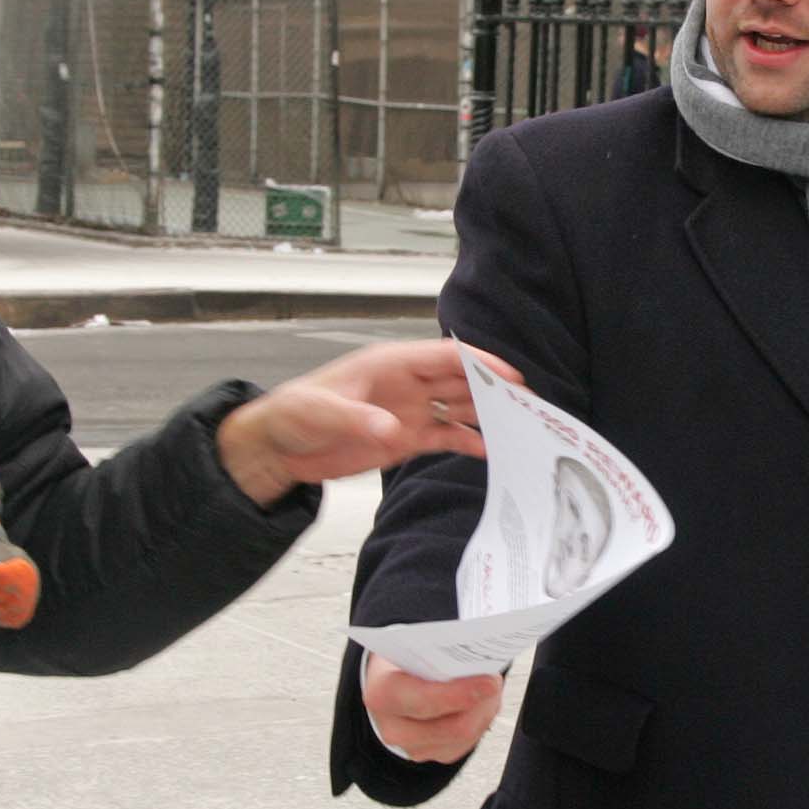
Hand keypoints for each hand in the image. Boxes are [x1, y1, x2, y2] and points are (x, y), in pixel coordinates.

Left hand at [215, 337, 516, 505]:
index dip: (479, 362)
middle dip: (494, 389)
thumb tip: (393, 429)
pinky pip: (445, 437)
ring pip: (459, 408)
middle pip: (461, 381)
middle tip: (529, 403)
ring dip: (487, 415)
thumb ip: (357, 419)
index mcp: (391, 365)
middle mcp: (407, 385)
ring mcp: (409, 411)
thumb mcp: (320, 412)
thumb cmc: (294, 414)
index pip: (444, 357)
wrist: (278, 447)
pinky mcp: (406, 439)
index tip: (510, 374)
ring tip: (521, 427)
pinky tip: (491, 451)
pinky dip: (468, 442)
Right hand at [362, 654, 504, 764]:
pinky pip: (469, 742)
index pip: (424, 701)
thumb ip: (441, 652)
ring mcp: (414, 747)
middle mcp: (394, 729)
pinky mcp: (436, 755)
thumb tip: (479, 660)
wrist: (391, 680)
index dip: (460, 694)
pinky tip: (481, 701)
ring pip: (466, 736)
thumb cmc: (406, 659)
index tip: (490, 681)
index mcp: (382, 695)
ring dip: (484, 710)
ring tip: (489, 686)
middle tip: (495, 680)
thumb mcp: (413, 645)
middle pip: (453, 727)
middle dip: (481, 703)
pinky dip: (480, 719)